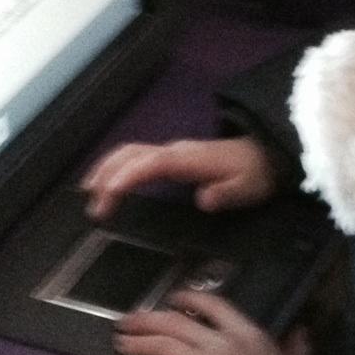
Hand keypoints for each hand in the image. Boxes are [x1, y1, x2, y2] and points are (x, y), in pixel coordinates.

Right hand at [81, 137, 276, 220]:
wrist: (267, 154)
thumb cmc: (254, 173)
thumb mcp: (247, 187)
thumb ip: (226, 193)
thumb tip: (204, 200)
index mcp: (187, 159)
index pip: (150, 164)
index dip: (127, 177)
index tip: (108, 195)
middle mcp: (174, 151)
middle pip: (130, 154)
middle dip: (105, 174)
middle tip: (90, 203)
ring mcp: (171, 152)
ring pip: (129, 152)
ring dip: (106, 169)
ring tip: (88, 192)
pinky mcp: (171, 157)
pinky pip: (137, 157)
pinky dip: (116, 167)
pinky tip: (108, 182)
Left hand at [115, 289, 308, 354]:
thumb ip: (296, 347)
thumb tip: (300, 334)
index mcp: (247, 332)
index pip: (212, 305)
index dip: (187, 299)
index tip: (170, 299)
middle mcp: (224, 343)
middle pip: (177, 323)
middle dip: (147, 320)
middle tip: (127, 321)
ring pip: (166, 347)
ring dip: (139, 344)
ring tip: (121, 343)